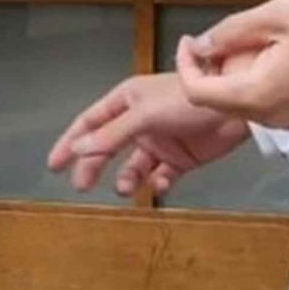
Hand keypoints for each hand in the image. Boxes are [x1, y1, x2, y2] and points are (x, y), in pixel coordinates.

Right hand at [47, 73, 248, 195]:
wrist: (234, 109)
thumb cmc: (184, 101)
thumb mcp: (142, 116)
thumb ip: (109, 135)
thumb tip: (77, 149)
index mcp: (125, 102)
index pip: (89, 123)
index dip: (71, 143)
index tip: (54, 164)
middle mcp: (139, 121)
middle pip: (106, 147)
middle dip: (93, 166)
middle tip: (81, 186)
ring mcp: (160, 140)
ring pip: (132, 165)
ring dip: (126, 178)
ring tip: (124, 188)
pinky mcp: (181, 157)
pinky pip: (161, 174)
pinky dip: (157, 183)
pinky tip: (158, 185)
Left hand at [176, 0, 288, 127]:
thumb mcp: (280, 16)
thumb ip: (232, 31)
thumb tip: (202, 44)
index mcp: (256, 93)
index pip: (194, 90)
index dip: (184, 64)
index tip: (187, 44)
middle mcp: (268, 114)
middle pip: (213, 99)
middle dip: (208, 69)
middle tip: (218, 41)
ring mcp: (284, 120)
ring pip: (237, 103)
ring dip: (231, 76)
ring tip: (251, 44)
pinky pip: (261, 104)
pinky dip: (253, 83)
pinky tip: (271, 58)